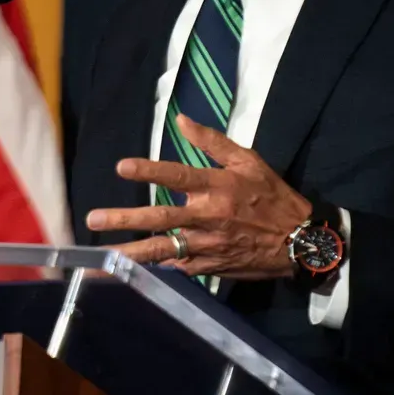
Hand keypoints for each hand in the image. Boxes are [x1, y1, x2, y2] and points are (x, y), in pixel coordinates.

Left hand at [86, 114, 312, 279]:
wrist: (300, 243)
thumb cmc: (273, 197)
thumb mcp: (250, 161)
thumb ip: (213, 142)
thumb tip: (181, 121)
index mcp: (218, 187)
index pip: (179, 176)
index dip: (150, 171)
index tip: (121, 167)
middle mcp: (208, 217)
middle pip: (161, 218)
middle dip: (125, 219)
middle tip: (93, 219)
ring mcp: (207, 246)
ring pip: (161, 250)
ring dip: (129, 253)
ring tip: (98, 258)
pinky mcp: (208, 267)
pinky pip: (176, 267)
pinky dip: (152, 269)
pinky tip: (125, 273)